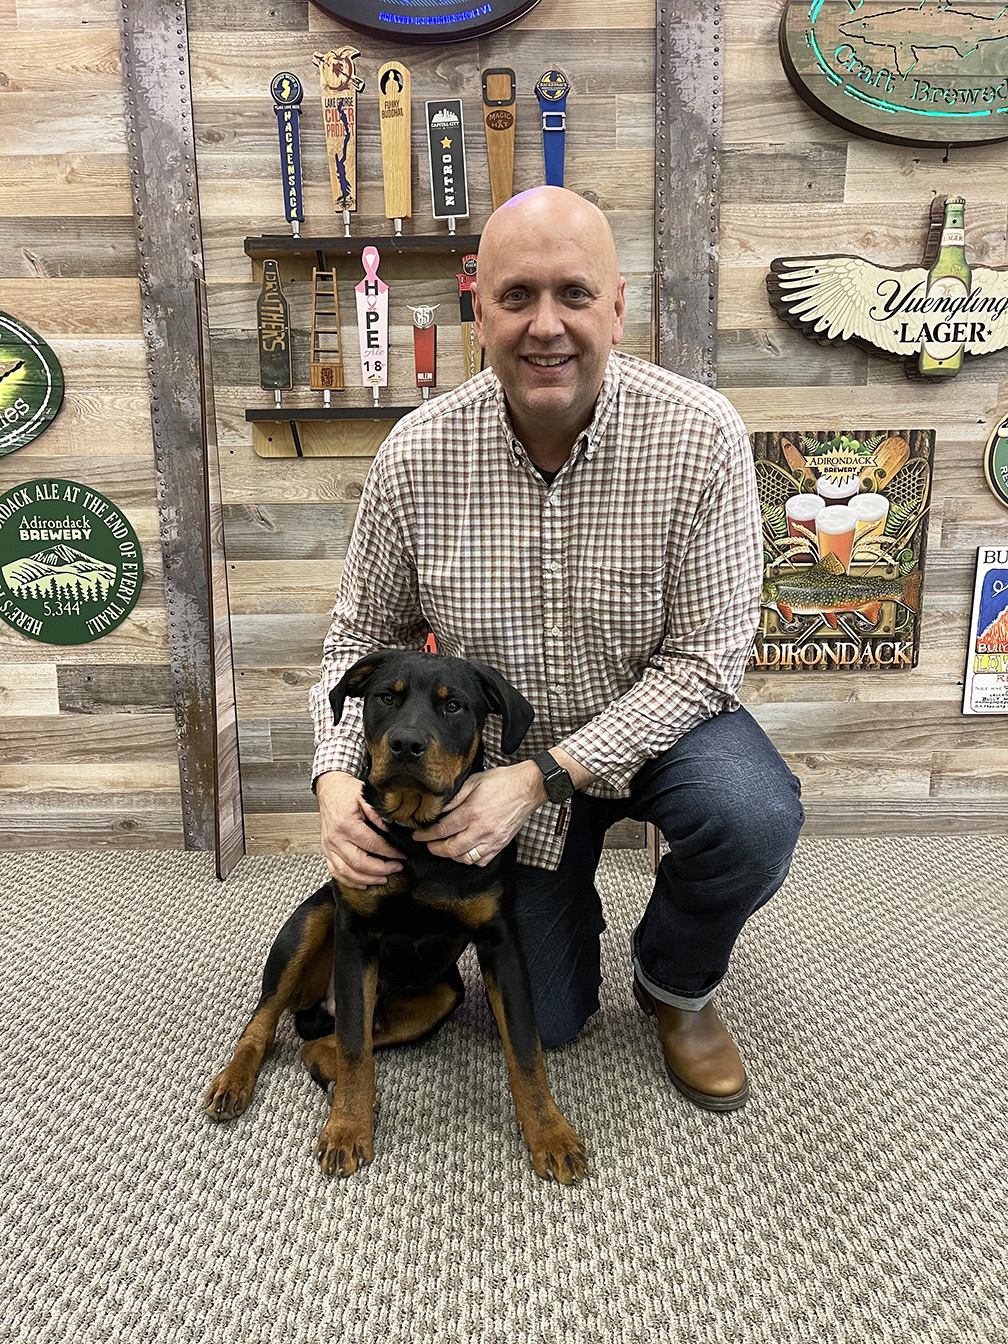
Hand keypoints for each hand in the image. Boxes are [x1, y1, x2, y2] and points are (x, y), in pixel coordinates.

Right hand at [317, 770, 404, 888]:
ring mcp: (329, 847)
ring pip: (347, 872)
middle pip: (359, 863)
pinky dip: (350, 881)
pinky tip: (363, 883)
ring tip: (384, 879)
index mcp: (346, 824)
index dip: (389, 852)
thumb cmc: (346, 792)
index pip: (372, 844)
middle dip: (381, 869)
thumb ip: (378, 814)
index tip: (401, 855)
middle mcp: (335, 838)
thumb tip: (392, 830)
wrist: (329, 789)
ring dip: (367, 879)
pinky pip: (336, 872)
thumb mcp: (365, 796)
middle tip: (396, 868)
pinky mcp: (326, 851)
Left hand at [413, 762, 546, 865]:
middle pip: (451, 848)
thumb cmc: (502, 781)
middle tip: (428, 843)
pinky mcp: (501, 844)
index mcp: (472, 812)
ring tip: (444, 848)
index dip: (426, 834)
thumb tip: (439, 809)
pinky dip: (469, 860)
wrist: (528, 787)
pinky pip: (481, 861)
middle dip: (434, 848)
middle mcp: (481, 829)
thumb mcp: (474, 781)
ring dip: (451, 855)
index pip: (442, 830)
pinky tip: (464, 851)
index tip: (418, 835)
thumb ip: (455, 797)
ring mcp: (492, 840)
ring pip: (465, 859)